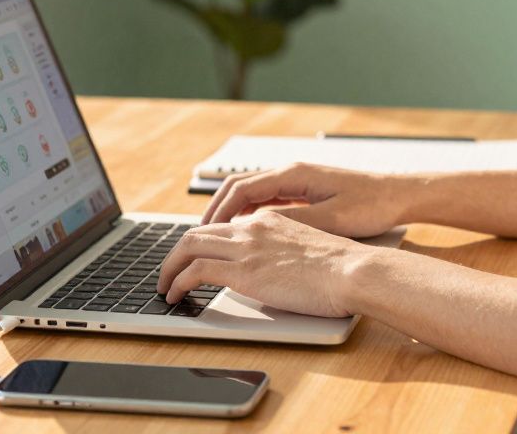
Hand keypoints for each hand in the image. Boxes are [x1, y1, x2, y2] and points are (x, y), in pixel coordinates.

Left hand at [156, 211, 377, 316]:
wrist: (351, 270)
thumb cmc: (341, 268)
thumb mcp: (306, 250)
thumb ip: (282, 253)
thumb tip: (271, 273)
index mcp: (269, 220)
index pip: (222, 226)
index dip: (201, 243)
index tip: (192, 259)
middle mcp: (252, 228)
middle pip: (197, 232)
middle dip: (176, 254)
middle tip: (169, 272)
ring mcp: (246, 247)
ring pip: (188, 247)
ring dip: (169, 268)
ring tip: (164, 287)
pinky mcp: (242, 270)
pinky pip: (195, 272)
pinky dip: (178, 282)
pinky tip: (175, 295)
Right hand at [201, 162, 410, 237]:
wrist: (400, 195)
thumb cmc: (372, 205)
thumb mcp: (330, 219)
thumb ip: (292, 222)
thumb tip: (256, 228)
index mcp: (293, 175)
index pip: (241, 189)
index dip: (218, 212)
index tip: (201, 232)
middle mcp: (291, 173)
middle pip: (239, 188)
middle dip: (216, 211)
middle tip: (198, 237)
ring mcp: (298, 181)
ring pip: (252, 194)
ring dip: (231, 213)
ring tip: (215, 238)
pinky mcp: (306, 192)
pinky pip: (268, 200)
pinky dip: (250, 215)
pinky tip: (246, 235)